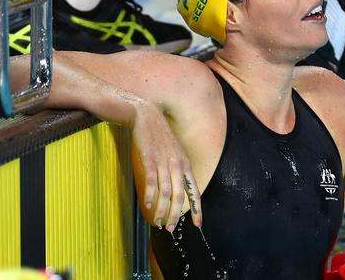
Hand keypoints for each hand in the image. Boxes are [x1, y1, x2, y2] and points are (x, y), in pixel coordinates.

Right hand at [131, 102, 201, 231]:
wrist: (147, 116)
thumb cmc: (160, 138)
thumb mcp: (175, 153)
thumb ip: (177, 170)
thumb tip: (176, 189)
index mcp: (186, 165)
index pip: (194, 191)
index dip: (197, 209)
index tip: (197, 224)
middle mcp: (178, 165)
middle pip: (180, 196)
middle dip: (176, 215)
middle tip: (170, 228)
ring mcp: (164, 162)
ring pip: (166, 192)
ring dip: (162, 210)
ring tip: (158, 222)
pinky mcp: (150, 159)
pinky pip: (152, 182)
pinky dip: (150, 196)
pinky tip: (148, 206)